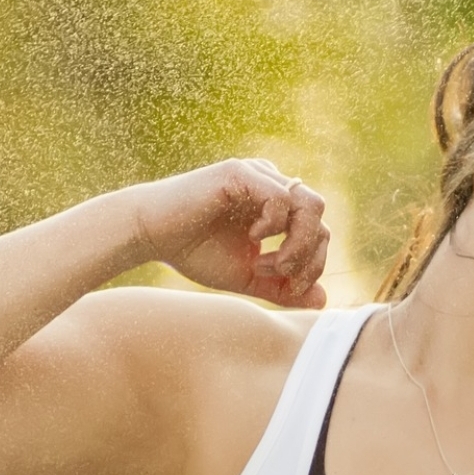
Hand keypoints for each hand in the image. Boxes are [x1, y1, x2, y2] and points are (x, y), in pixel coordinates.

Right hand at [128, 158, 328, 307]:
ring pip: (309, 203)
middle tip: (281, 276)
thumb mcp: (245, 277)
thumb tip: (323, 301)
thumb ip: (281, 287)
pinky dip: (275, 224)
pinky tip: (253, 238)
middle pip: (320, 216)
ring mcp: (258, 175)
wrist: (151, 235)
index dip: (313, 264)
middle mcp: (271, 186)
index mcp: (276, 208)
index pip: (318, 231)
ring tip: (269, 262)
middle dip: (308, 255)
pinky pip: (280, 196)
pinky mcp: (241, 173)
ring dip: (298, 241)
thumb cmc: (194, 253)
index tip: (287, 286)